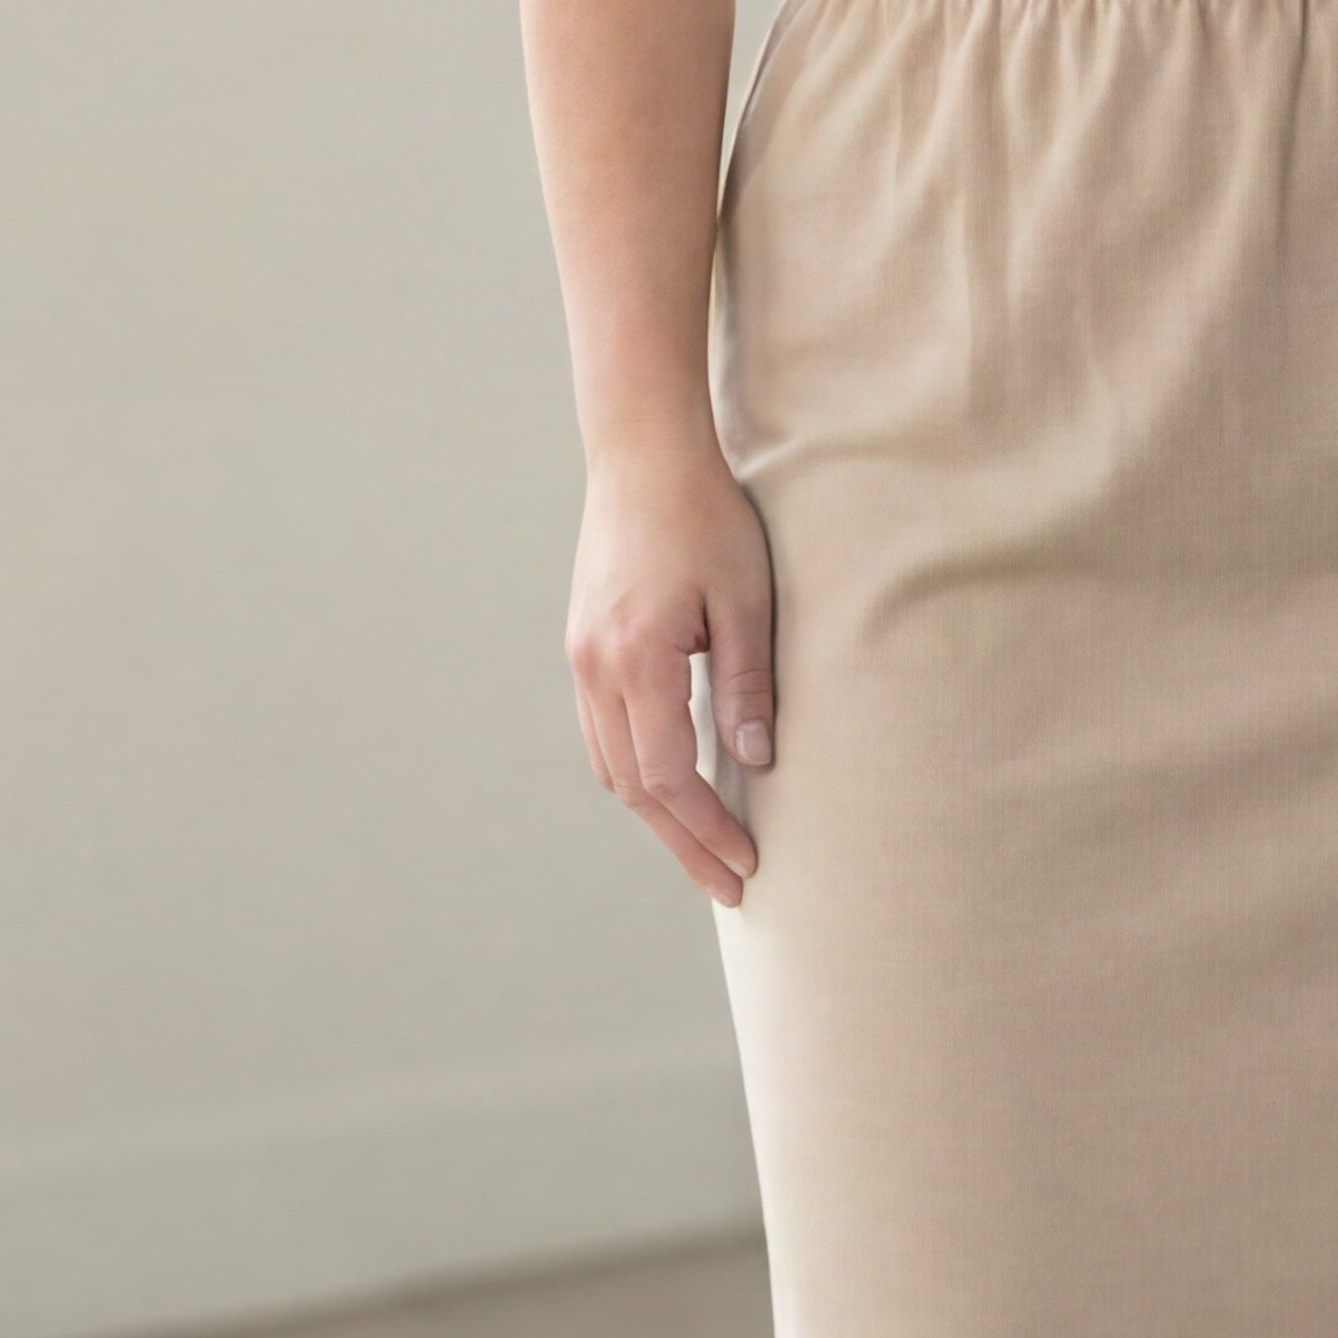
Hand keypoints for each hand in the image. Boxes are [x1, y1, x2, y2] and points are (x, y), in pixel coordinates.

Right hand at [565, 445, 777, 905]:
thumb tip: (757, 760)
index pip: (668, 777)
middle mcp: (595, 668)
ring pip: (609, 765)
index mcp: (636, 660)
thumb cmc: (704, 517)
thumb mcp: (745, 599)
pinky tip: (670, 782)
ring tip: (703, 843)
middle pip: (632, 787)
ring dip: (655, 811)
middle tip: (727, 883)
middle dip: (681, 841)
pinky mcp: (582, 646)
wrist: (642, 454)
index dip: (707, 829)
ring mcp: (580, 658)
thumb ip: (746, 684)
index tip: (745, 864)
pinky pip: (600, 731)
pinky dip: (634, 770)